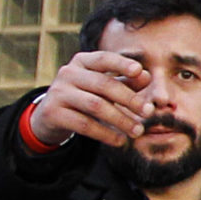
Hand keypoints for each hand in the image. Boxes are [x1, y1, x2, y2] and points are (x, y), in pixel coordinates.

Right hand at [27, 49, 149, 147]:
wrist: (51, 115)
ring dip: (121, 119)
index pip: (103, 59)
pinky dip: (105, 133)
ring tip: (138, 131)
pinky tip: (119, 140)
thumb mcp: (104, 87)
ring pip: (95, 105)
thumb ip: (125, 81)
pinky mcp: (53, 113)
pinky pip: (84, 124)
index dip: (121, 64)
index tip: (139, 71)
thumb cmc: (86, 96)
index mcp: (82, 62)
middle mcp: (68, 73)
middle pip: (104, 84)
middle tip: (149, 112)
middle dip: (129, 99)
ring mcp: (58, 92)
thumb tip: (147, 76)